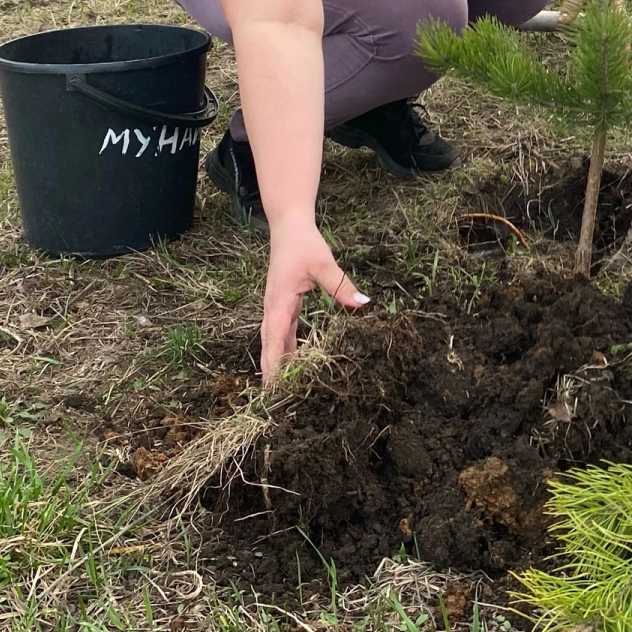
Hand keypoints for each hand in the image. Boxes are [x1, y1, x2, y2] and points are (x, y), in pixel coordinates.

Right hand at [260, 222, 367, 382]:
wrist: (288, 228)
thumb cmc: (303, 244)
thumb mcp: (323, 263)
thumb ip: (341, 285)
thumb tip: (363, 303)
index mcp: (279, 303)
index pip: (274, 341)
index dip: (275, 367)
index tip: (276, 390)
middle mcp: (272, 310)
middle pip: (269, 349)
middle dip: (273, 375)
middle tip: (278, 403)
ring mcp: (275, 309)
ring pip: (273, 343)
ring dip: (278, 365)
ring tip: (285, 392)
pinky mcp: (281, 307)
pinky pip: (280, 334)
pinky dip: (285, 351)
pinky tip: (294, 365)